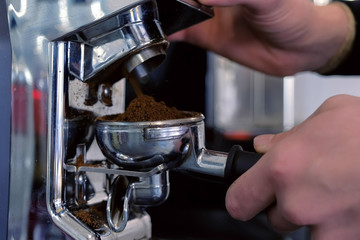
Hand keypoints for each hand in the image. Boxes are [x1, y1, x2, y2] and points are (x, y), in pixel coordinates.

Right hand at [169, 0, 350, 75]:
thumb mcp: (267, 0)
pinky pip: (183, 32)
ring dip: (166, 11)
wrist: (300, 50)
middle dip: (173, 0)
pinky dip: (170, 32)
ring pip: (180, 9)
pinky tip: (162, 32)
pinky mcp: (207, 36)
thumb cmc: (295, 15)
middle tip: (159, 3)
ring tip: (155, 14)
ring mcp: (210, 14)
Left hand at [225, 94, 359, 238]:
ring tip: (331, 194)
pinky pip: (331, 238)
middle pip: (272, 219)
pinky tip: (348, 203)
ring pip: (302, 234)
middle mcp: (299, 202)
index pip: (239, 201)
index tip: (246, 198)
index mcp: (284, 167)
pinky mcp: (352, 238)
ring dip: (311, 219)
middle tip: (304, 186)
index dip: (242, 200)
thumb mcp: (325, 116)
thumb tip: (264, 145)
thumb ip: (286, 135)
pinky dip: (336, 226)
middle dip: (283, 205)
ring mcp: (327, 226)